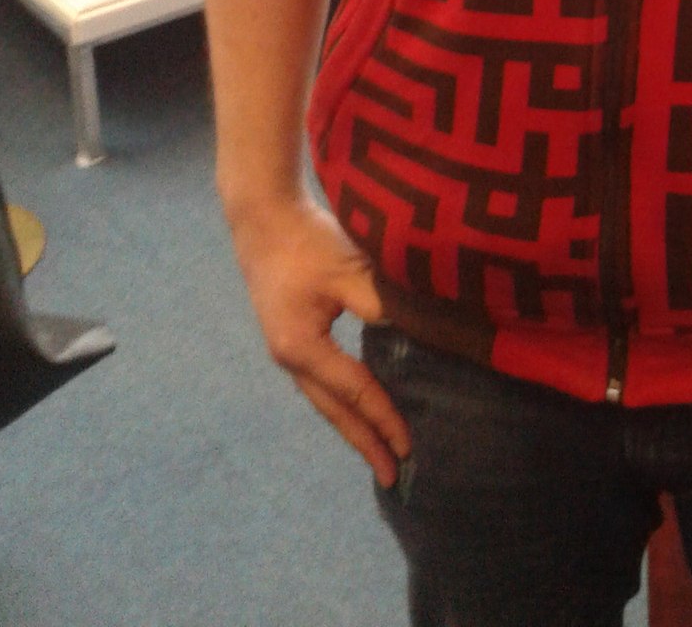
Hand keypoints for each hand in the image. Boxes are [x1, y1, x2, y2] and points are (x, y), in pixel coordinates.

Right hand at [227, 196, 411, 486]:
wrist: (263, 216)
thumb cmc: (307, 242)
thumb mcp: (350, 272)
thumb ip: (386, 305)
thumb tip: (427, 332)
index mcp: (302, 349)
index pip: (354, 392)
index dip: (383, 419)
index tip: (408, 449)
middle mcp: (289, 358)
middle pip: (333, 410)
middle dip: (363, 441)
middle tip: (391, 474)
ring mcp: (286, 348)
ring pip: (325, 398)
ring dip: (352, 423)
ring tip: (377, 448)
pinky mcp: (290, 334)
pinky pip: (321, 379)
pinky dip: (342, 399)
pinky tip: (357, 403)